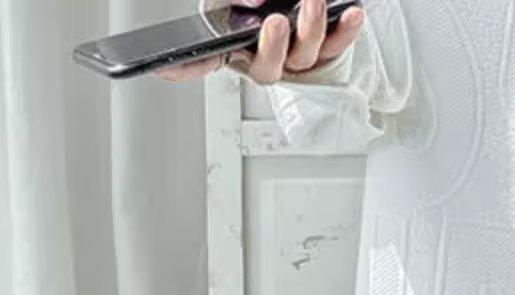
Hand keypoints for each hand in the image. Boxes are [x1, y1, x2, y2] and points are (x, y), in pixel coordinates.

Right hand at [158, 0, 365, 83]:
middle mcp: (265, 59)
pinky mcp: (328, 53)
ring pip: (305, 55)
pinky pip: (338, 46)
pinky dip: (346, 30)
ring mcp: (298, 59)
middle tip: (275, 21)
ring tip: (313, 0)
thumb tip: (252, 1)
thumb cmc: (262, 2)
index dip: (184, 67)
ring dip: (311, 27)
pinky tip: (351, 12)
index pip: (202, 62)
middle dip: (273, 45)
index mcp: (233, 48)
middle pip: (268, 67)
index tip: (163, 67)